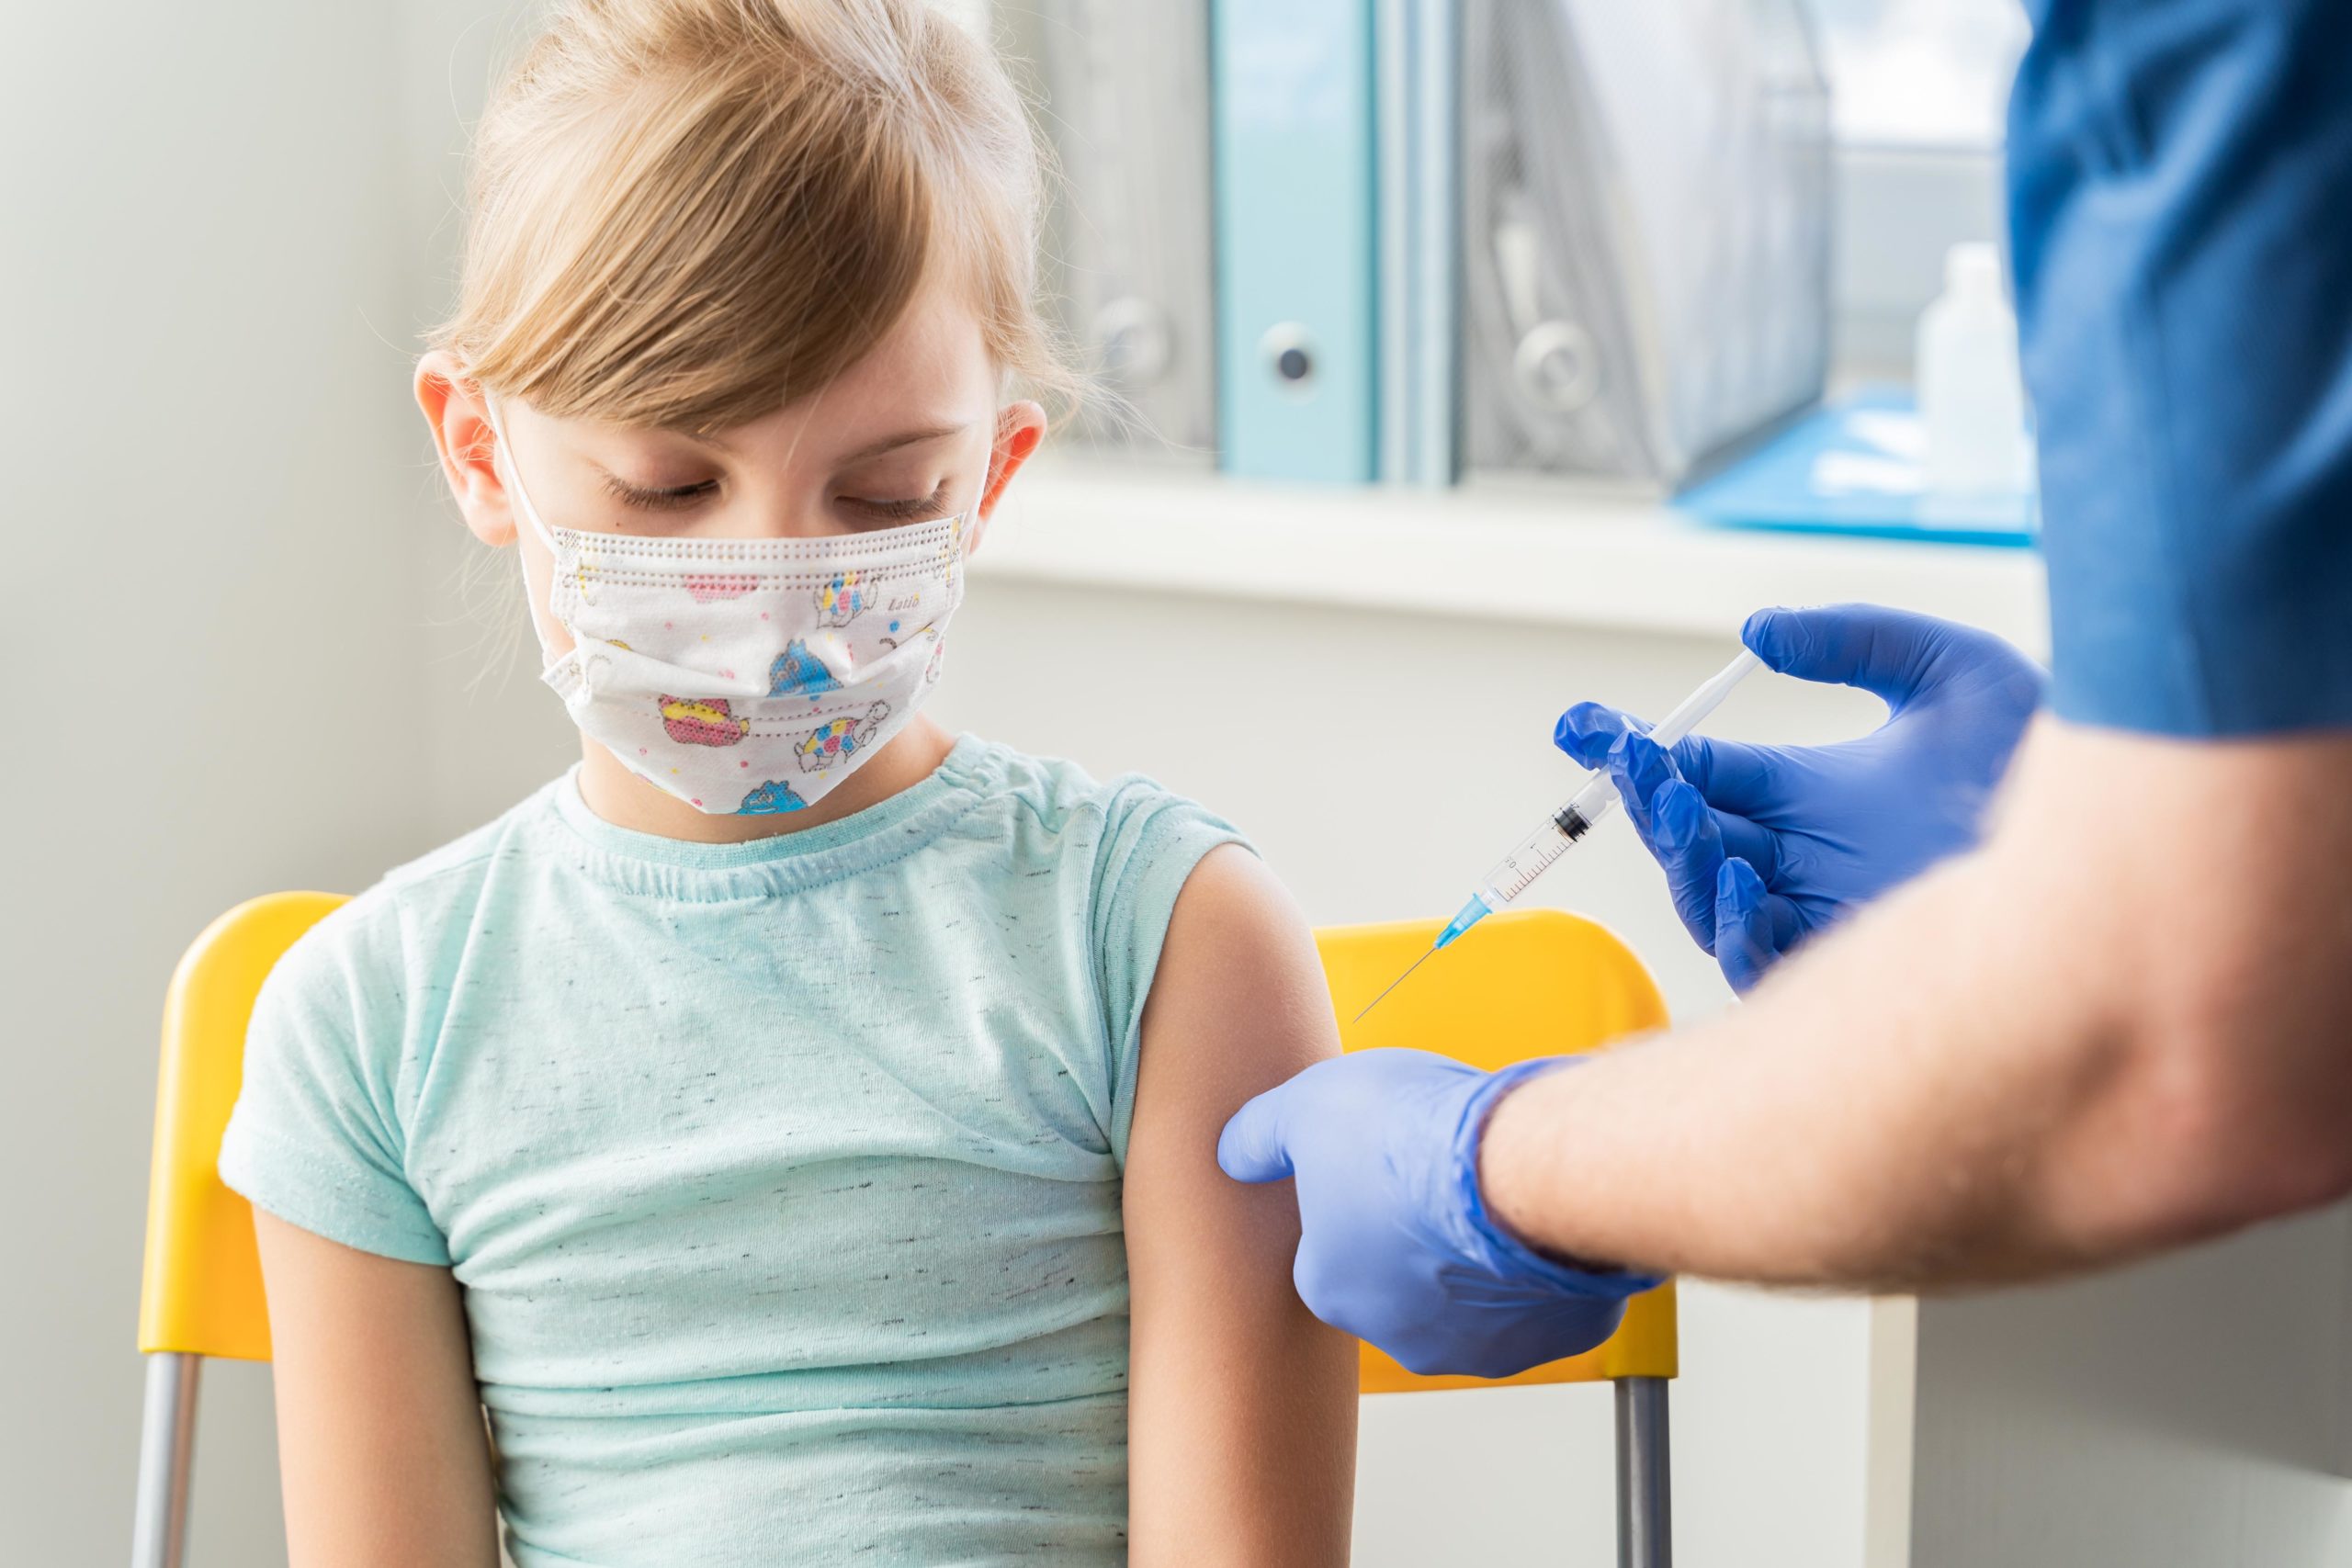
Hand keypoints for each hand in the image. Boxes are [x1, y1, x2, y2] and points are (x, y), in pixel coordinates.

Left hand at [1218, 1050, 1655, 1378]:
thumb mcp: (1304, 1108)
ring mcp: (1484, 1346)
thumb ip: (1259, 1136)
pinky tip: (1538, 1215)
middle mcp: (1402, 1338)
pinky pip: (1544, 1299)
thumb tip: (1232, 1154)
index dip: (1353, 1197)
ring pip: (1475, 1296)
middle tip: (1437, 1170)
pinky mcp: (1555, 1336)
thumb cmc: (1405, 1138)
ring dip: (1479, 1253)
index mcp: (1330, 1290)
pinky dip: (1541, 1263)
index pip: (1326, 1248)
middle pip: (1400, 1279)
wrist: (1515, 1165)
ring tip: (1491, 1186)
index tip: (1379, 1159)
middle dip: (1415, 1233)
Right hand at [1556, 604, 2043, 990]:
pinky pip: (1757, 960)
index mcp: (1807, 793)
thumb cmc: (2050, 768)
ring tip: (1679, 808)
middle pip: (1684, 835)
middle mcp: (1801, 858)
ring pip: (1704, 897)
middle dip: (1646, 798)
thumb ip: (1856, 639)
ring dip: (1678, 855)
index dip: (1632, 750)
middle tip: (1637, 762)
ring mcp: (1817, 917)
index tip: (1583, 724)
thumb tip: (1757, 635)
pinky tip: (1739, 876)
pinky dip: (1732, 922)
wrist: (2122, 847)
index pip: (1695, 772)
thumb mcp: (1954, 672)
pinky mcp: (1846, 975)